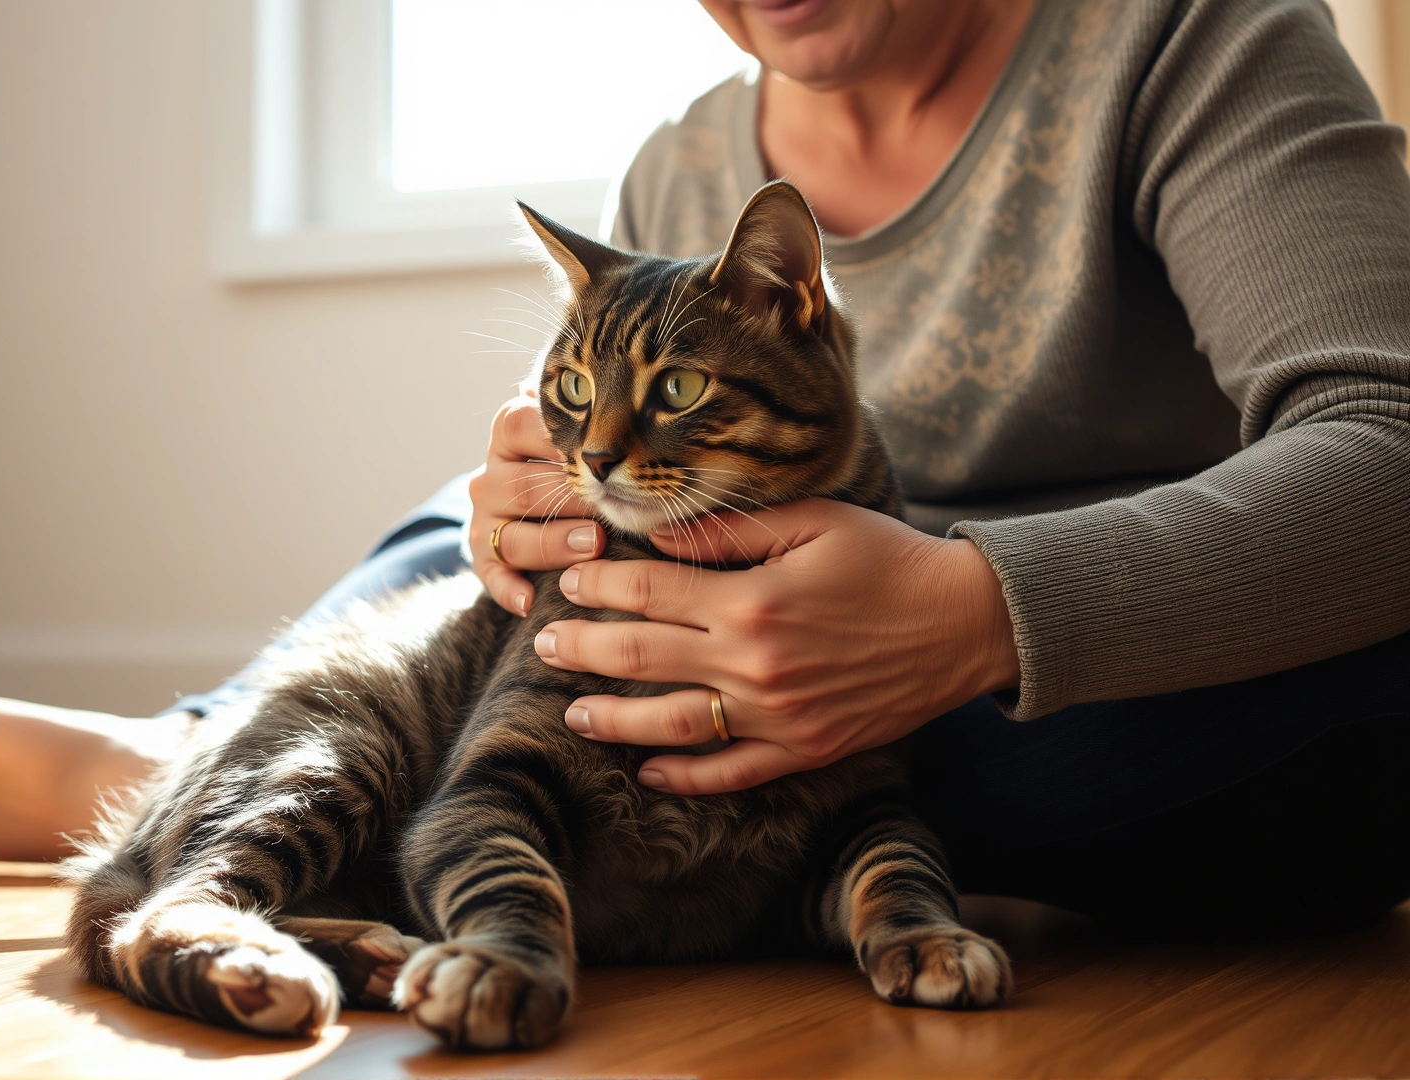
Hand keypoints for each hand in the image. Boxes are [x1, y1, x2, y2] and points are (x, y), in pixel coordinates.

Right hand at [468, 392, 603, 614]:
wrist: (541, 496)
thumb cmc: (576, 455)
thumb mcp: (581, 425)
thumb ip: (593, 408)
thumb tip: (626, 380)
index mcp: (511, 430)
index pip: (523, 424)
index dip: (559, 439)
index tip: (598, 450)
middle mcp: (492, 472)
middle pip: (522, 486)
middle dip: (568, 498)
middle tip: (607, 506)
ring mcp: (486, 516)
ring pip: (510, 534)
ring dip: (551, 543)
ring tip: (593, 546)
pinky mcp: (483, 554)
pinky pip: (489, 574)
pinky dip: (508, 589)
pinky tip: (530, 602)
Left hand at [531, 498, 1019, 793]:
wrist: (968, 623)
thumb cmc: (890, 560)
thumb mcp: (814, 521)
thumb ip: (732, 530)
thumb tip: (660, 536)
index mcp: (753, 600)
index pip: (649, 592)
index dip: (599, 587)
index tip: (568, 583)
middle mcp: (757, 664)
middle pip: (645, 657)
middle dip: (585, 649)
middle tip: (544, 643)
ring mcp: (779, 714)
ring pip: (674, 724)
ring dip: (616, 718)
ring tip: (574, 712)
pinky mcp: (805, 748)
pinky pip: (732, 771)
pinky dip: (687, 776)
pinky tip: (648, 770)